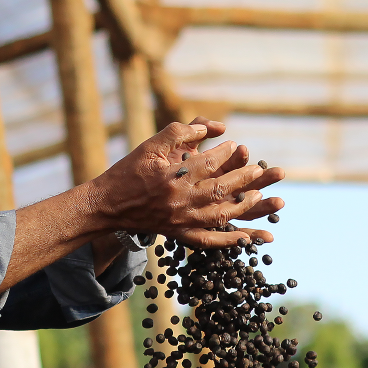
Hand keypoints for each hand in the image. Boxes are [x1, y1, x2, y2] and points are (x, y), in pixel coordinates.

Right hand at [90, 117, 284, 248]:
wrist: (107, 205)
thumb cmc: (129, 171)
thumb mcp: (152, 144)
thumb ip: (181, 131)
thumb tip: (212, 126)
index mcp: (172, 176)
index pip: (208, 164)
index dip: (225, 154)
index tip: (236, 146)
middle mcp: (179, 200)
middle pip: (220, 189)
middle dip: (244, 178)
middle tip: (260, 171)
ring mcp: (180, 221)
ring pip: (220, 215)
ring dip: (244, 206)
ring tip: (259, 196)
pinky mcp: (179, 235)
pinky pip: (209, 240)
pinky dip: (230, 240)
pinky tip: (249, 238)